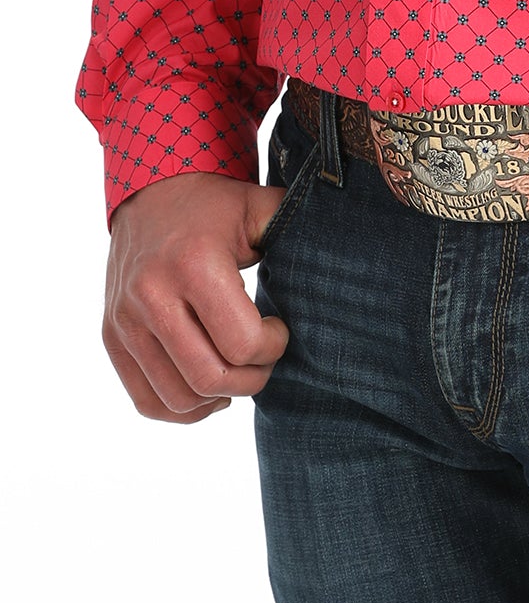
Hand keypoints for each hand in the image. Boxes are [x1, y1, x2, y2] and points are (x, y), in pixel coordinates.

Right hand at [104, 173, 289, 423]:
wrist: (150, 193)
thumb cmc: (214, 206)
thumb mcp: (258, 208)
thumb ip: (295, 228)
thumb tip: (342, 253)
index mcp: (193, 264)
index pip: (243, 344)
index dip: (274, 347)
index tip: (279, 328)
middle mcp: (151, 295)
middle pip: (210, 378)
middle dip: (252, 379)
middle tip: (264, 358)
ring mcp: (125, 321)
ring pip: (179, 398)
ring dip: (219, 398)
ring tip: (238, 371)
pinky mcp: (111, 337)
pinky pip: (147, 401)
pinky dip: (182, 409)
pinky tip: (207, 389)